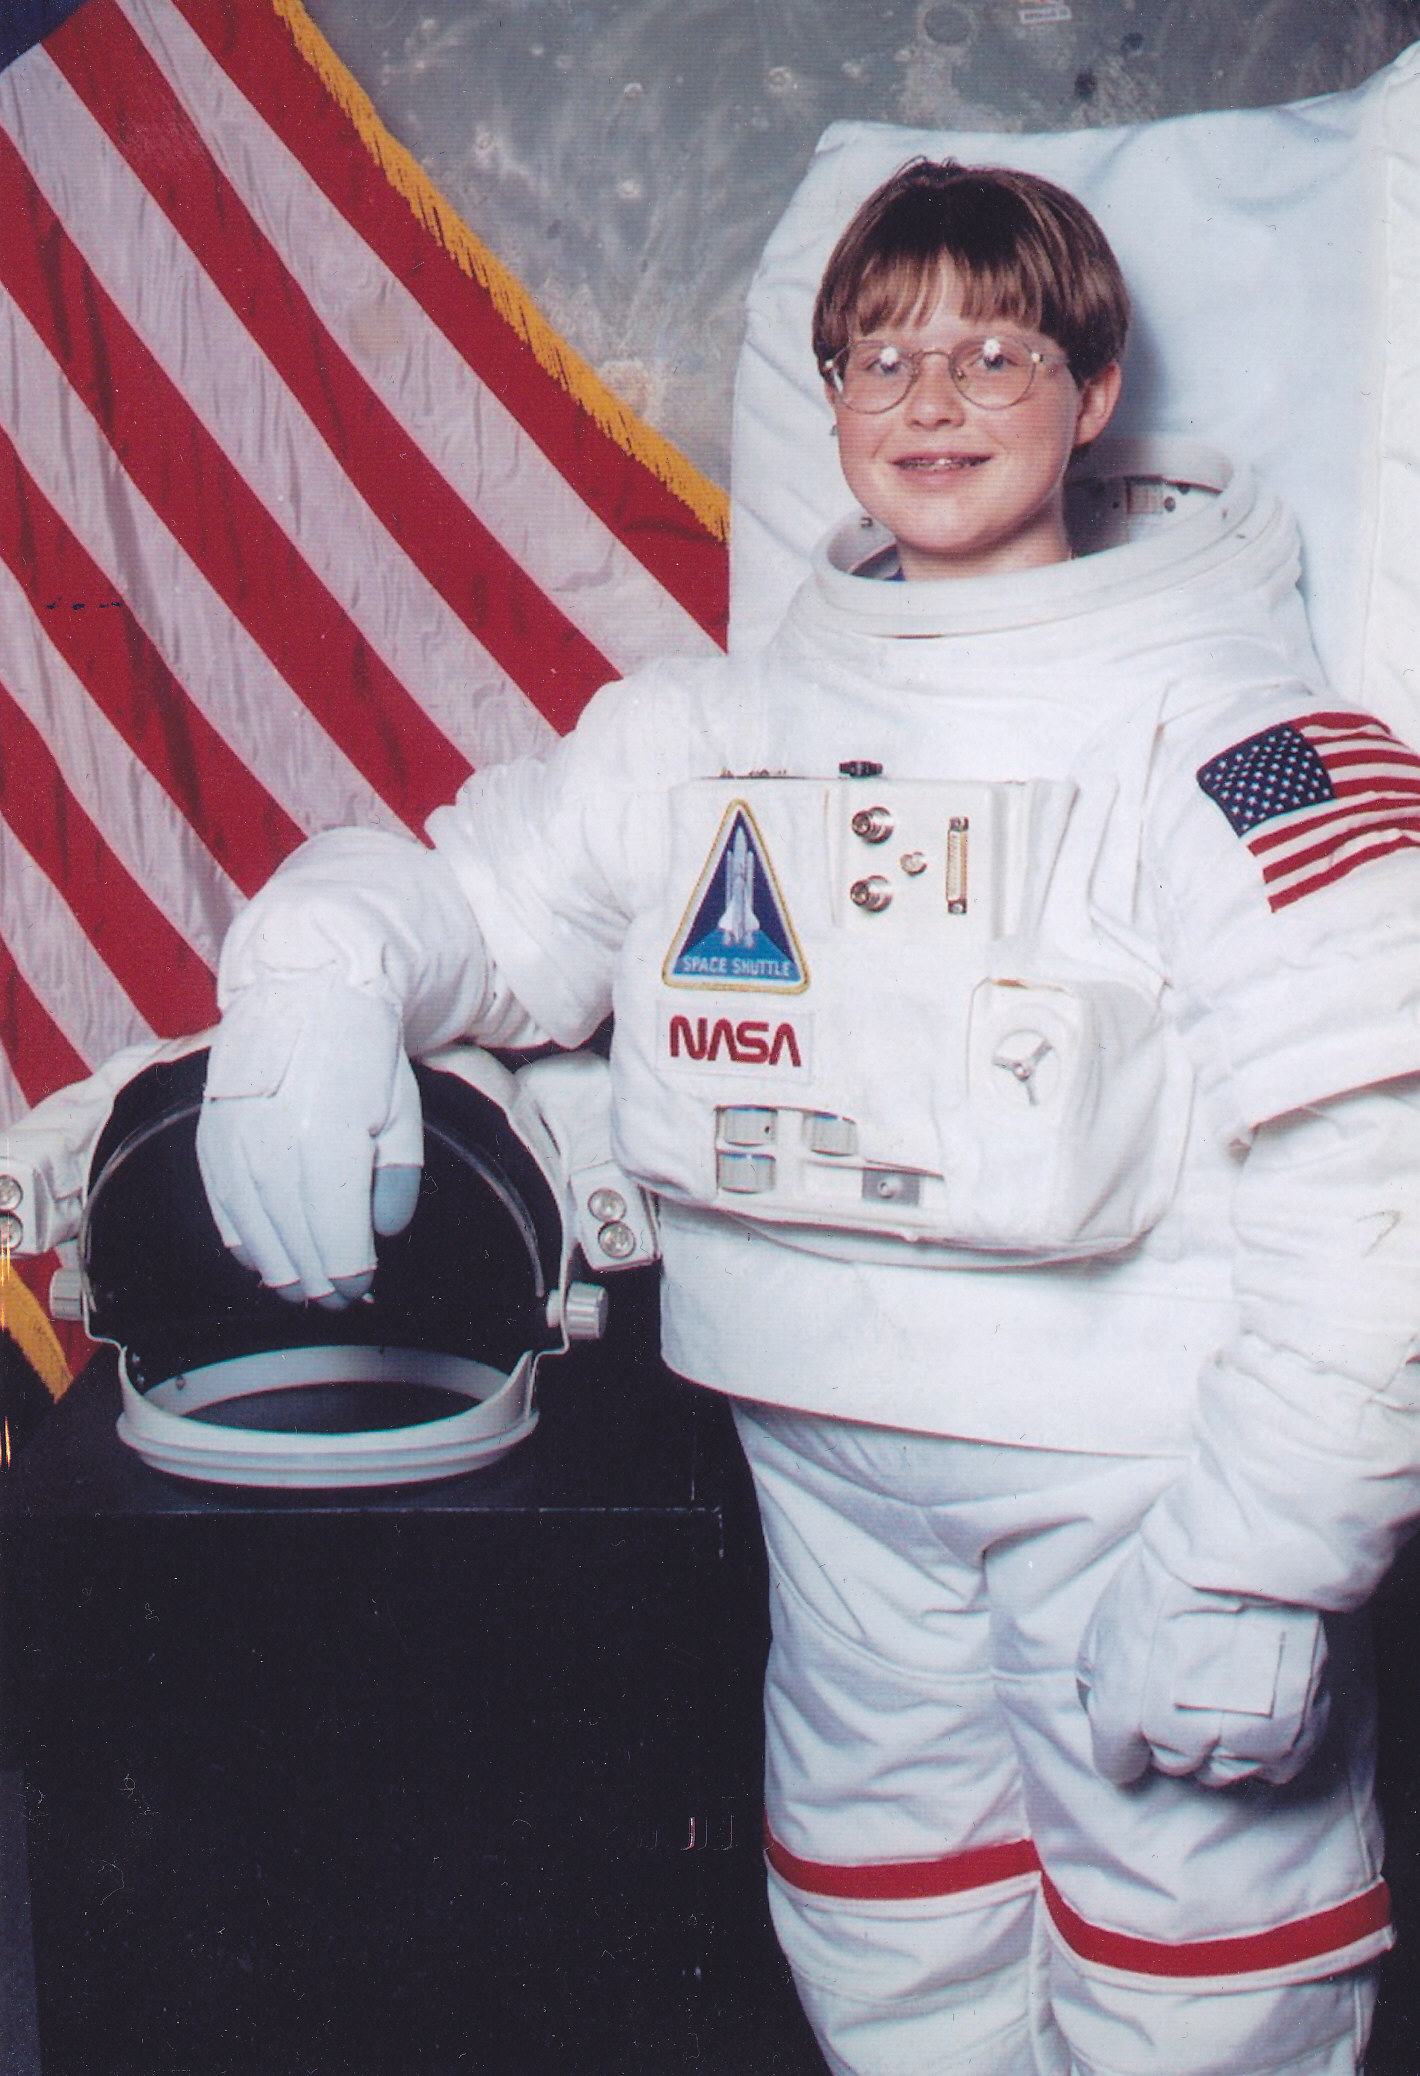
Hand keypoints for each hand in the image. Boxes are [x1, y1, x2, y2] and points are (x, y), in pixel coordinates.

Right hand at [196, 979, 422, 1306]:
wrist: (304, 994)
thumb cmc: (363, 1055)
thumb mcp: (402, 1115)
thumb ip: (396, 1181)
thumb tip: (382, 1234)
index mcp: (330, 1148)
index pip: (338, 1244)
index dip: (352, 1276)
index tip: (363, 1287)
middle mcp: (274, 1155)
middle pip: (297, 1252)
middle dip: (322, 1283)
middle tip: (341, 1298)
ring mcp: (236, 1153)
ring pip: (258, 1243)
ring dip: (285, 1273)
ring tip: (307, 1288)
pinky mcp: (212, 1147)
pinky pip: (226, 1217)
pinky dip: (248, 1246)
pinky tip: (267, 1261)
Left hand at [1076, 1542, 1329, 1787]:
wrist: (1249, 1556)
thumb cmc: (1173, 1579)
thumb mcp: (1108, 1620)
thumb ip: (1098, 1677)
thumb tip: (1098, 1708)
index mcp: (1125, 1713)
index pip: (1116, 1762)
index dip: (1125, 1739)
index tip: (1137, 1721)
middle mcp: (1177, 1739)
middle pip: (1170, 1763)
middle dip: (1172, 1731)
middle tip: (1189, 1684)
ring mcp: (1235, 1743)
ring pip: (1219, 1770)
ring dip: (1219, 1741)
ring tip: (1228, 1690)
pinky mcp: (1287, 1743)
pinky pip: (1268, 1768)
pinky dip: (1265, 1743)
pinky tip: (1262, 1701)